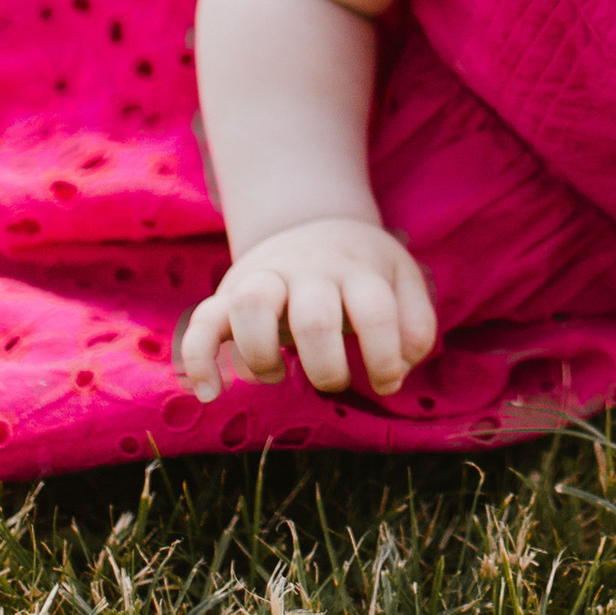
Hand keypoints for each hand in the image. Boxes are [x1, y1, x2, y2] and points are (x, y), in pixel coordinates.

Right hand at [178, 218, 437, 401]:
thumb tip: (403, 366)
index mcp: (357, 269)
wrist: (310, 221)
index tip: (386, 383)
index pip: (376, 312)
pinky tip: (211, 393)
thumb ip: (416, 322)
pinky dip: (199, 359)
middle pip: (313, 318)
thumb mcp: (401, 280)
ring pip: (250, 306)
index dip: (385, 359)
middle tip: (334, 382)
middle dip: (327, 368)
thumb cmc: (362, 270)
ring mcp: (264, 279)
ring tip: (278, 375)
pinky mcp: (228, 294)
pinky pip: (201, 322)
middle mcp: (308, 271)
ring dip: (262, 356)